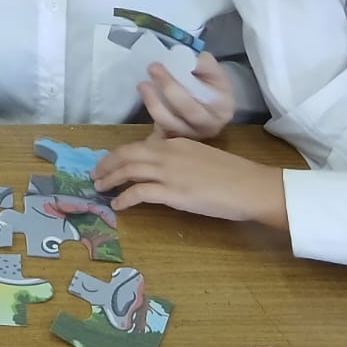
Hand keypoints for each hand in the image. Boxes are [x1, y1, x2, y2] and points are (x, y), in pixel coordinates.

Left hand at [92, 132, 288, 226]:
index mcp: (175, 142)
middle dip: (107, 164)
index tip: (109, 162)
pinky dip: (124, 198)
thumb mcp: (199, 154)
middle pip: (126, 154)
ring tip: (100, 188)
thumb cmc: (232, 173)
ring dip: (110, 179)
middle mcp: (168, 153)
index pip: (138, 145)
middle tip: (95, 174)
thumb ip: (178, 155)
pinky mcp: (173, 193)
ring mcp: (169, 172)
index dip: (119, 154)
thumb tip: (160, 162)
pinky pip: (139, 193)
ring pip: (129, 171)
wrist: (251, 186)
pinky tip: (118, 204)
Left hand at [139, 52, 234, 138]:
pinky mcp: (176, 141)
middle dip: (168, 88)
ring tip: (142, 85)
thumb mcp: (214, 72)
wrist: (209, 104)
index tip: (163, 65)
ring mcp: (192, 137)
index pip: (205, 98)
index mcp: (223, 108)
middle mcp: (210, 127)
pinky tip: (145, 100)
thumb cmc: (211, 86)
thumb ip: (204, 65)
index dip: (185, 83)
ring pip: (171, 125)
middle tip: (152, 68)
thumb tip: (186, 61)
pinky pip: (161, 133)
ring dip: (154, 104)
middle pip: (188, 111)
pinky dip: (152, 117)